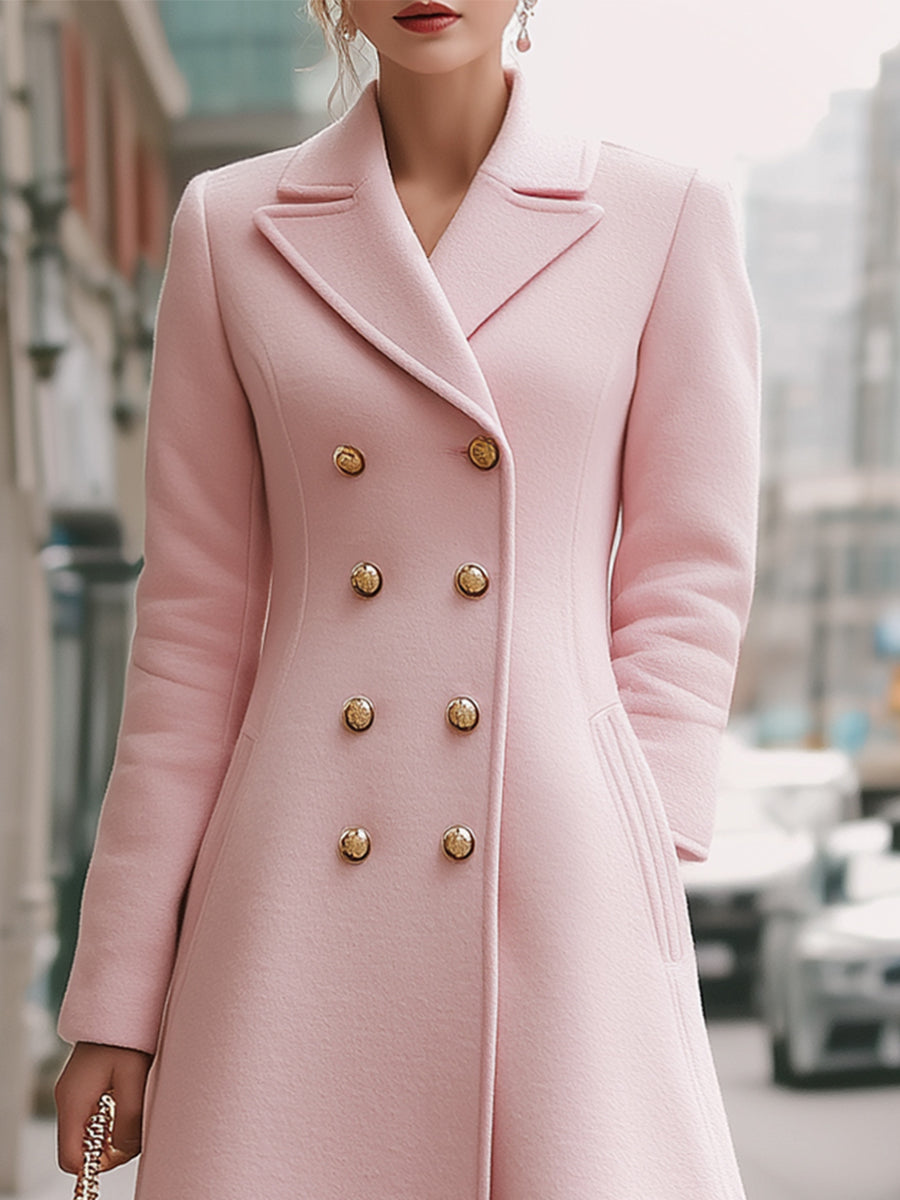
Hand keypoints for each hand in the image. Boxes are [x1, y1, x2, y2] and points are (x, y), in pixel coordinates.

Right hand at [55, 1042, 153, 1173]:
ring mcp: (75, 1092)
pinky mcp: (85, 1085)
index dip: (96, 1163)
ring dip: (114, 1129)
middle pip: (80, 1146)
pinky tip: (132, 1097)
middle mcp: (68, 1099)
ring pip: (90, 1130)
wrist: (124, 1001)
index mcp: (73, 1101)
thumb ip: (130, 1120)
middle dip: (109, 1147)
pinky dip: (113, 1116)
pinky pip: (95, 1114)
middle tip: (137, 1125)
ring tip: (137, 1104)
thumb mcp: (134, 1079)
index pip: (72, 1157)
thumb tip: (125, 1151)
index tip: (123, 1151)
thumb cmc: (129, 1035)